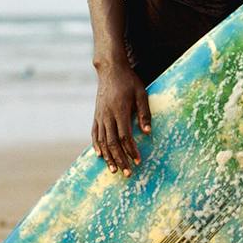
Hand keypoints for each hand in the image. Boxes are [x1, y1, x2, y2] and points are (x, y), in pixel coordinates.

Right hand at [92, 61, 151, 175]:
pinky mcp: (96, 115)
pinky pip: (94, 133)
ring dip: (108, 157)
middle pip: (112, 142)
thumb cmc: (129, 81)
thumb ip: (144, 113)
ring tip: (114, 169)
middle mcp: (107, 115)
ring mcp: (99, 116)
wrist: (110, 69)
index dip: (131, 150)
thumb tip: (148, 132)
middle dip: (120, 159)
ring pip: (102, 141)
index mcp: (120, 110)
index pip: (124, 136)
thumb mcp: (141, 94)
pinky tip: (100, 156)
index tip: (138, 161)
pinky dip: (96, 146)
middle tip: (128, 173)